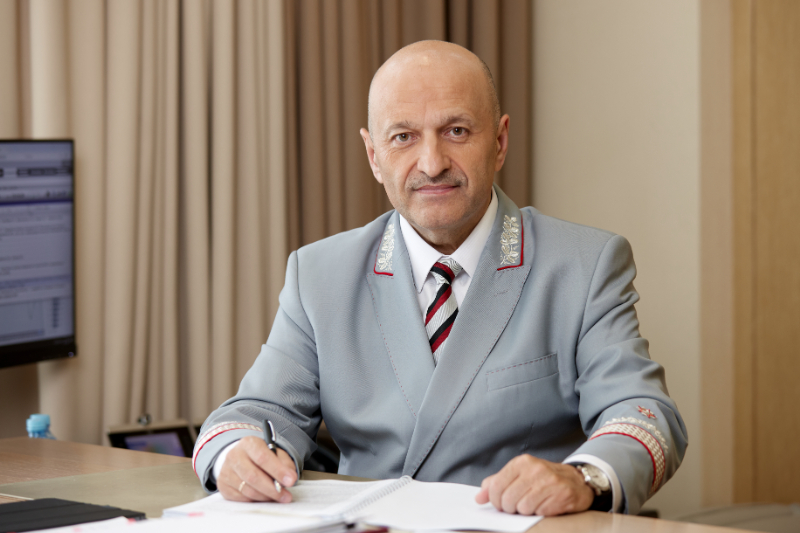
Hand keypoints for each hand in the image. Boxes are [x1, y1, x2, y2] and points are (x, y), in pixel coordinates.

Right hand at [217, 436, 297, 502]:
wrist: (240, 457)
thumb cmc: (260, 455)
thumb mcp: (275, 452)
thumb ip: (284, 463)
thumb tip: (289, 478)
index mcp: (248, 443)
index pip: (263, 458)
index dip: (278, 471)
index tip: (291, 480)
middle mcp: (234, 456)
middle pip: (253, 476)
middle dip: (272, 489)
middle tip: (286, 496)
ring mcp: (226, 471)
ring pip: (247, 490)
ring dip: (266, 496)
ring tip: (278, 497)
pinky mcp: (223, 485)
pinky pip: (241, 498)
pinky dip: (255, 500)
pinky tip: (264, 497)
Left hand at [475, 455, 594, 515]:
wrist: (576, 480)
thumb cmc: (543, 479)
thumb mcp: (518, 475)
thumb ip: (496, 484)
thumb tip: (479, 498)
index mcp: (521, 463)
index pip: (495, 486)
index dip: (495, 500)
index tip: (501, 503)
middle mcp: (534, 469)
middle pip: (507, 500)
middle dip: (510, 508)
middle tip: (518, 505)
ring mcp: (549, 481)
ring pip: (522, 508)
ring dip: (525, 512)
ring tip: (533, 504)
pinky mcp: (561, 494)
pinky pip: (539, 512)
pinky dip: (539, 513)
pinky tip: (545, 505)